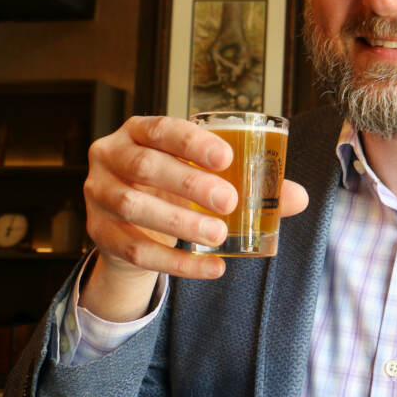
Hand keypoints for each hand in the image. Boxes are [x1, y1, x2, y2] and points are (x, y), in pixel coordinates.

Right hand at [82, 115, 307, 284]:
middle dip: (189, 184)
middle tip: (230, 201)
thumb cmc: (173, 185)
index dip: (192, 141)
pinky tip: (212, 267)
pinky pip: (136, 250)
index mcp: (137, 131)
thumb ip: (248, 181)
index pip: (161, 129)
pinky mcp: (99, 233)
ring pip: (134, 208)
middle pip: (144, 167)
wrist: (131, 223)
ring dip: (181, 222)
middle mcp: (110, 156)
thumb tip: (298, 197)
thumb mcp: (202, 175)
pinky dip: (177, 262)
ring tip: (221, 234)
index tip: (226, 157)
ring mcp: (97, 195)